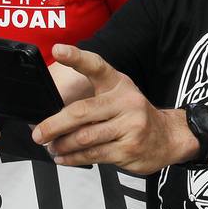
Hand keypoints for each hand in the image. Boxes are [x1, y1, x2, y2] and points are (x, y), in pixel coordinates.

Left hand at [33, 44, 190, 172]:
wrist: (168, 137)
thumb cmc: (134, 115)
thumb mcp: (118, 97)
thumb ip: (91, 100)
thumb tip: (53, 115)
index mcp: (118, 84)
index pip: (96, 66)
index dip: (76, 57)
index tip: (58, 50)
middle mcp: (126, 102)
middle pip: (81, 112)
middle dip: (54, 125)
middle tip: (38, 134)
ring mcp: (130, 126)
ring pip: (84, 137)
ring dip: (62, 145)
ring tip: (52, 147)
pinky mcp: (129, 149)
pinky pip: (93, 155)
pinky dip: (73, 158)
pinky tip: (64, 158)